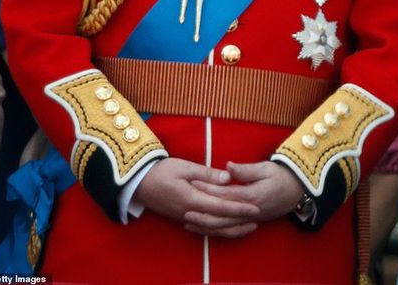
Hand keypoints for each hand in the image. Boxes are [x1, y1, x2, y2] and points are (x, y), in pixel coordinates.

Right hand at [136, 158, 260, 237]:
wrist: (139, 183)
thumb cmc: (161, 170)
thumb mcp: (184, 166)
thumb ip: (207, 174)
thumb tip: (228, 178)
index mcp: (192, 199)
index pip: (221, 206)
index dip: (239, 208)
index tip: (255, 208)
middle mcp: (190, 212)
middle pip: (220, 221)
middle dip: (240, 220)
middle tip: (258, 217)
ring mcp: (186, 218)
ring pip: (213, 228)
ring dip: (232, 228)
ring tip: (248, 225)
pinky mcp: (183, 218)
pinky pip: (205, 228)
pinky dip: (219, 230)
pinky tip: (227, 227)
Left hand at [191, 160, 303, 222]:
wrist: (297, 191)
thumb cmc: (281, 176)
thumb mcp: (265, 168)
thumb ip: (246, 170)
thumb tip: (228, 167)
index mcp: (252, 196)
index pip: (225, 195)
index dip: (208, 190)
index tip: (193, 184)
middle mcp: (249, 211)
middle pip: (221, 214)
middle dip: (202, 211)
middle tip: (183, 206)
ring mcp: (249, 219)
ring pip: (224, 227)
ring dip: (206, 224)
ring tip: (188, 220)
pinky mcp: (249, 222)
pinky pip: (230, 230)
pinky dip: (216, 231)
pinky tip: (204, 228)